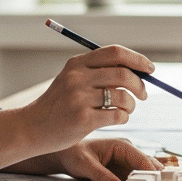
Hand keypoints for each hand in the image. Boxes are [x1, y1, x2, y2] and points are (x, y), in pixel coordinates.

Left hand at [8, 137, 161, 180]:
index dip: (151, 171)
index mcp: (121, 145)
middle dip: (158, 176)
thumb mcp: (85, 165)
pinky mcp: (124, 170)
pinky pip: (138, 178)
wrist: (66, 155)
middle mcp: (128, 152)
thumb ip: (101, 176)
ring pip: (146, 172)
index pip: (141, 158)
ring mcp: (128, 162)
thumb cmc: (74, 155)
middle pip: (148, 165)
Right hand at [23, 45, 151, 156]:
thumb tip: (139, 70)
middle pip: (123, 74)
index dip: (137, 59)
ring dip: (131, 104)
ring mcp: (79, 98)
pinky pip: (117, 115)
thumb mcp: (71, 80)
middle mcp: (77, 77)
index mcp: (77, 63)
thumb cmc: (58, 105)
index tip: (150, 69)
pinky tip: (118, 119)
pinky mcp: (83, 119)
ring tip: (127, 110)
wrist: (31, 128)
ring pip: (123, 96)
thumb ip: (99, 72)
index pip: (115, 52)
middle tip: (143, 95)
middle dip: (140, 85)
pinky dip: (124, 117)